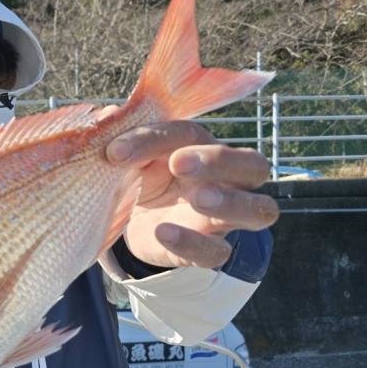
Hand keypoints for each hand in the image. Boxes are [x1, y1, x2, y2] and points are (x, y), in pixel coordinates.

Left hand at [106, 120, 278, 269]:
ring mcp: (225, 218)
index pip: (192, 135)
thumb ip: (122, 136)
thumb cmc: (144, 176)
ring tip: (198, 197)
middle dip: (219, 161)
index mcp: (206, 147)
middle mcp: (228, 180)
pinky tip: (164, 233)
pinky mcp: (210, 250)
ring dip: (230, 202)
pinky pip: (217, 252)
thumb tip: (108, 115)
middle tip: (178, 163)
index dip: (157, 138)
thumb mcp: (133, 155)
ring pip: (258, 210)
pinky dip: (193, 243)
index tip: (117, 149)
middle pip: (254, 165)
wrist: (138, 221)